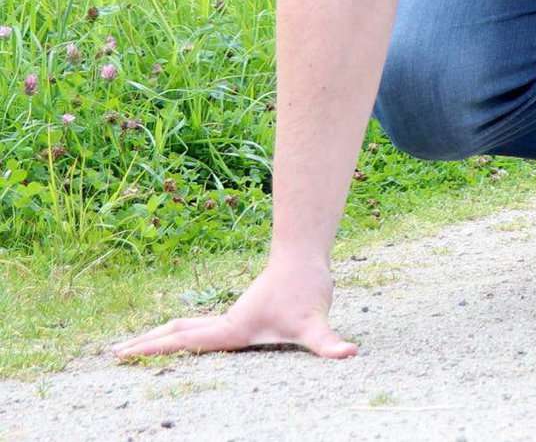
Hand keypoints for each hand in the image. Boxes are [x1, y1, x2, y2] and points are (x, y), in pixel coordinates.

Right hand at [114, 259, 356, 359]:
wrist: (305, 255)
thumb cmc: (307, 288)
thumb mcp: (317, 322)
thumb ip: (330, 343)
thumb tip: (349, 354)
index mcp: (232, 330)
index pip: (185, 343)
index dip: (153, 350)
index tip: (121, 353)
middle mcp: (227, 323)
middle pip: (178, 334)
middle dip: (146, 344)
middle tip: (112, 353)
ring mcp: (233, 316)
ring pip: (189, 327)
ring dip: (162, 337)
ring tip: (136, 346)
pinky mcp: (243, 312)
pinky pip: (203, 326)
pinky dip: (182, 332)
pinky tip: (182, 338)